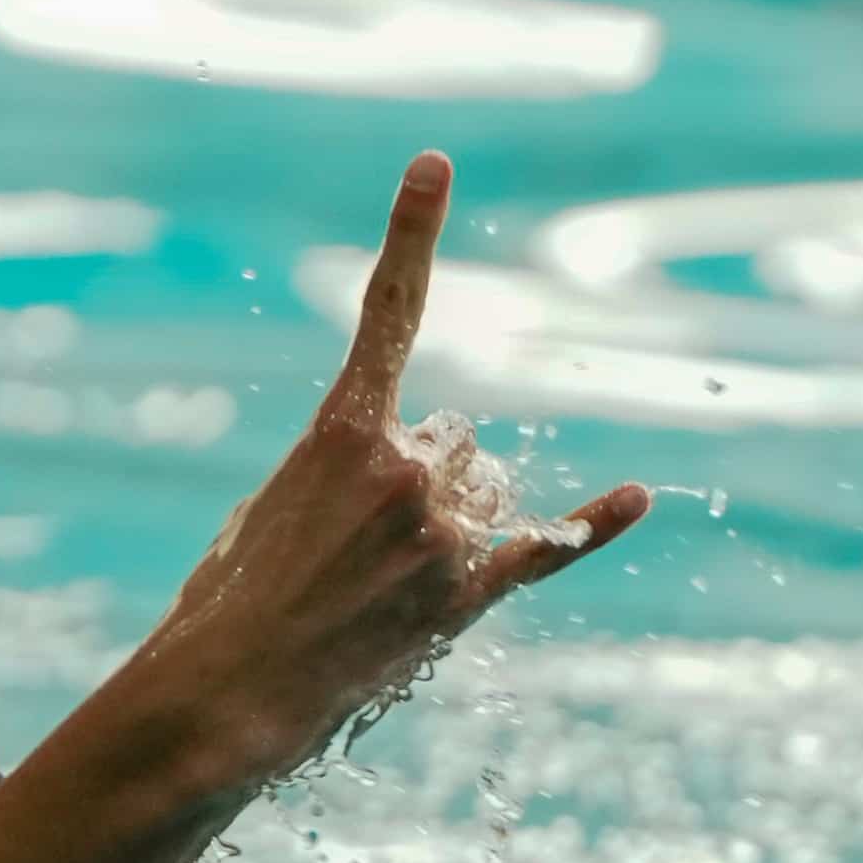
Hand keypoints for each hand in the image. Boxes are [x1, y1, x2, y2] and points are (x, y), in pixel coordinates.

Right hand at [145, 150, 648, 781]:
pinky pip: (547, 547)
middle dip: (421, 478)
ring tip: (386, 587)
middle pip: (453, 439)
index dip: (410, 232)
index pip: (385, 313)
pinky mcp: (466, 597)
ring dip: (452, 522)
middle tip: (358, 548)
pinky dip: (590, 524)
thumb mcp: (265, 512)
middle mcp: (405, 473)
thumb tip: (391, 471)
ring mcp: (443, 537)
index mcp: (340, 435)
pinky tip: (634, 498)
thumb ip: (336, 468)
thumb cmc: (228, 606)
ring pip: (485, 491)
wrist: (227, 697)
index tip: (434, 164)